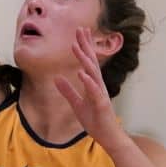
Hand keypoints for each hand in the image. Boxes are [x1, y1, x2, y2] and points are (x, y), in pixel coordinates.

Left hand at [54, 28, 120, 148]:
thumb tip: (56, 78)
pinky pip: (94, 91)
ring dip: (84, 59)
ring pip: (93, 73)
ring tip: (76, 47)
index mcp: (93, 85)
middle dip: (85, 45)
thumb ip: (68, 91)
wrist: (108, 137)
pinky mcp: (101, 104)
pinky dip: (88, 81)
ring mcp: (101, 94)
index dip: (84, 47)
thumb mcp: (77, 105)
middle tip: (80, 29)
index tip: (79, 33)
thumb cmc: (96, 121)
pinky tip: (81, 73)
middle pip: (91, 62)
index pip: (88, 62)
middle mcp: (98, 86)